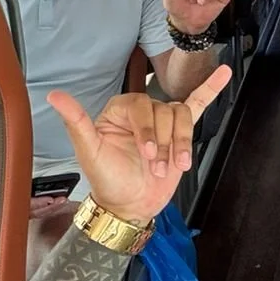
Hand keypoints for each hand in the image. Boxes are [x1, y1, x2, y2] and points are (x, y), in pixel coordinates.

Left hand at [48, 66, 230, 224]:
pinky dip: (210, 89)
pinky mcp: (179, 132)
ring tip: (177, 165)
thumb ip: (76, 122)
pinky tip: (224, 73)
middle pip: (164, 112)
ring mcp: (162, 121)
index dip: (147, 130)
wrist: (130, 206)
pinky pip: (197, 104)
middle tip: (157, 168)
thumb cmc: (108, 181)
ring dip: (181, 142)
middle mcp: (141, 112)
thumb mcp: (90, 152)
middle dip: (163, 143)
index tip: (147, 154)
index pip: (140, 107)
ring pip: (181, 116)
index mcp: (118, 111)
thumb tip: (55, 96)